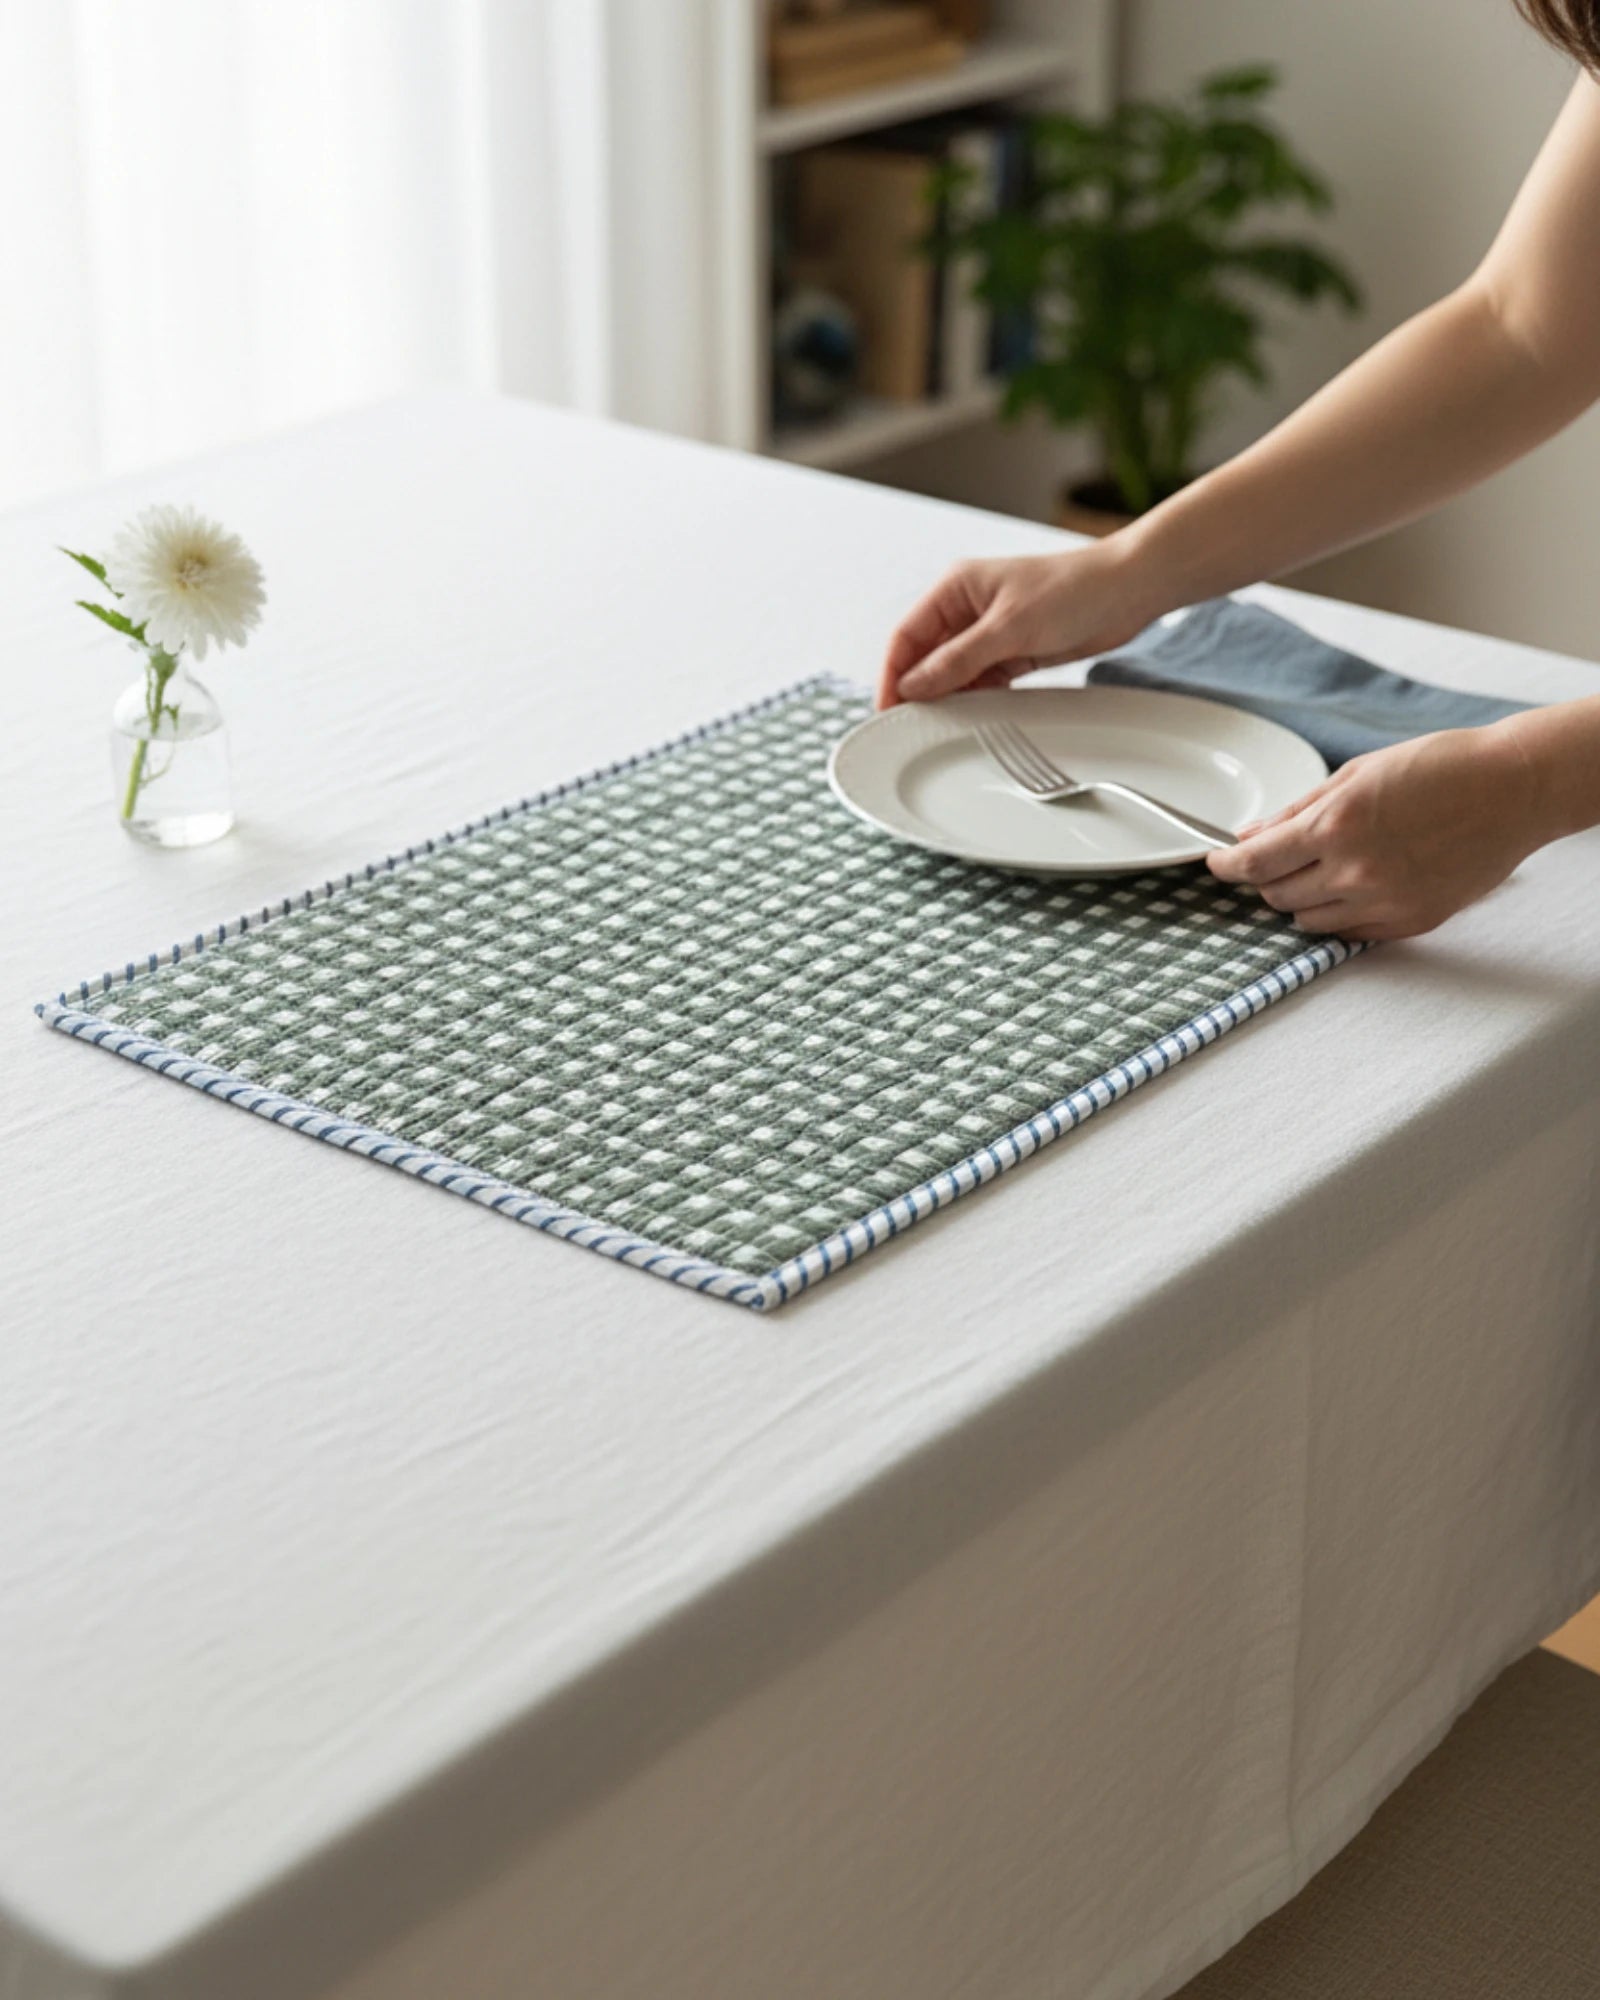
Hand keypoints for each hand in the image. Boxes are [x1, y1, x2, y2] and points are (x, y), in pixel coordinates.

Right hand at [877, 540, 1163, 708]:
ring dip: (949, 697)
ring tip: (944, 724)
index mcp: (956, 589)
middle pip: (926, 657)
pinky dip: (976, 698)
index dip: (893, 675)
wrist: (1128, 590)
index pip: (907, 636)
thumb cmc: (1074, 589)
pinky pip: (982, 681)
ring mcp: (991, 632)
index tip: (888, 710)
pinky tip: (975, 715)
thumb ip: (958, 659)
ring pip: (954, 673)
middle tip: (912, 726)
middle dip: (919, 690)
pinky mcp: (1014, 651)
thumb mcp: (1009, 627)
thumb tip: (914, 685)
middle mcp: (968, 609)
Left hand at [1206, 723, 1542, 941]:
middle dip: (1267, 878)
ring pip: (1309, 921)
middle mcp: (1355, 872)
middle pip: (1277, 896)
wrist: (1514, 789)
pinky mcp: (1412, 922)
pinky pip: (1351, 933)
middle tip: (1278, 857)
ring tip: (1324, 869)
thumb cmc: (1441, 768)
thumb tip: (1250, 837)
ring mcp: (1385, 903)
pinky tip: (1355, 886)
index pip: (1255, 865)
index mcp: (1336, 826)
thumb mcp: (1357, 774)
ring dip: (1302, 899)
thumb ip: (1298, 810)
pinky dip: (1340, 914)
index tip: (1216, 863)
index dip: (1226, 867)